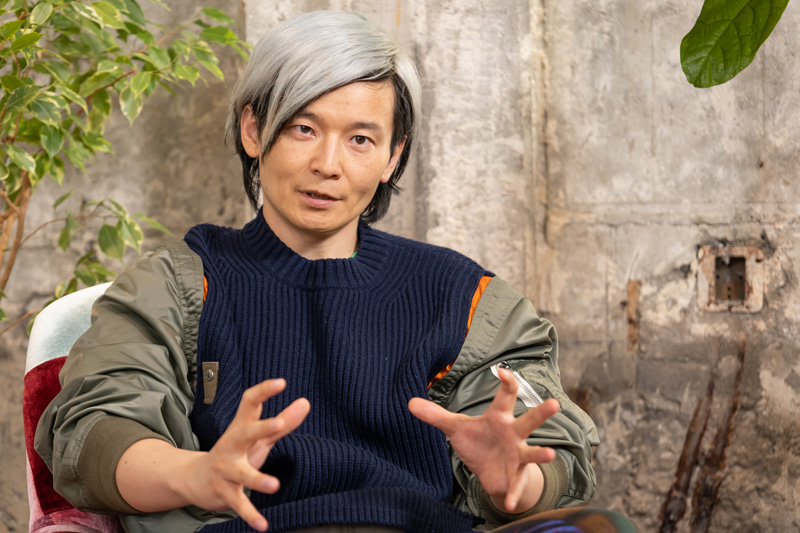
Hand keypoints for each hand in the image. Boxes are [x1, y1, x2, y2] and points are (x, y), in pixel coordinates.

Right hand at [183, 378, 309, 530]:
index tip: (281, 382)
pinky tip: (263, 525)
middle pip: (245, 433)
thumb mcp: (259, 437)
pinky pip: (238, 504)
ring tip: (274, 485)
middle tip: (279, 424)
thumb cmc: (235, 453)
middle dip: (261, 428)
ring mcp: (225, 469)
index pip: (250, 402)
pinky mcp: (224, 492)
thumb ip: (284, 422)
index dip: (264, 391)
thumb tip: (306, 403)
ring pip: (241, 473)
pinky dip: (251, 515)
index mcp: (241, 428)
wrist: (194, 479)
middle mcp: (231, 445)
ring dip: (257, 479)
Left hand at [408, 368, 558, 512]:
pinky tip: (511, 503)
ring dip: (540, 453)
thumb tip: (409, 402)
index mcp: (499, 418)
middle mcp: (513, 434)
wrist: (489, 471)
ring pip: (532, 453)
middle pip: (529, 421)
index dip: (506, 383)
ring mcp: (518, 455)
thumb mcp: (456, 427)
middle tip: (554, 403)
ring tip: (549, 454)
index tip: (504, 371)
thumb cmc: (478, 442)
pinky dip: (513, 494)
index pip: (505, 397)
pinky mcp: (515, 476)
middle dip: (541, 413)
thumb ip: (436, 415)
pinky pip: (515, 485)